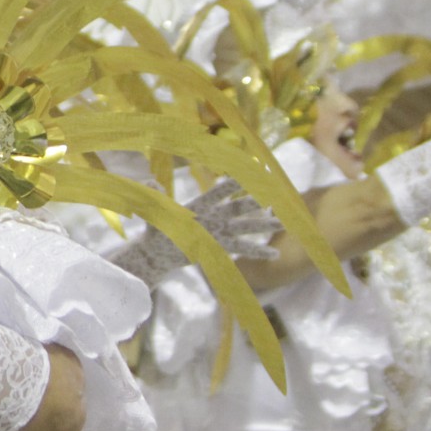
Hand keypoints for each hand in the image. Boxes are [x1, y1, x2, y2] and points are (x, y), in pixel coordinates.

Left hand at [109, 179, 277, 288]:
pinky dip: (257, 251)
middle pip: (237, 208)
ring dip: (263, 225)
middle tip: (275, 195)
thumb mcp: (155, 214)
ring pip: (245, 227)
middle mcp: (213, 217)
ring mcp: (219, 232)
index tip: (246, 176)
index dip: (230, 186)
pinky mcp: (220, 247)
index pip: (217, 193)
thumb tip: (149, 182)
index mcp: (199, 206)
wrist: (159, 251)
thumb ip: (156, 198)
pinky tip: (274, 254)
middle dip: (255, 203)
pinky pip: (242, 249)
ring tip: (282, 222)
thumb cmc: (157, 229)